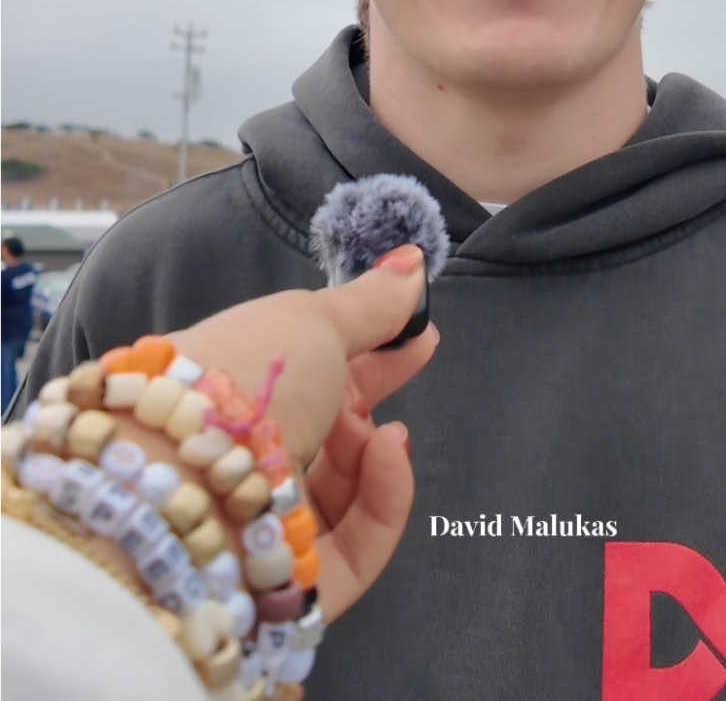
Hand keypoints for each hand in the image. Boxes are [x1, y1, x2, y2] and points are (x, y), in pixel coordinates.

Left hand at [170, 246, 436, 621]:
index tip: (413, 328)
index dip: (360, 348)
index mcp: (235, 393)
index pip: (307, 373)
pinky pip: (354, 548)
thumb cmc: (247, 379)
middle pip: (324, 433)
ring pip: (344, 495)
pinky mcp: (288, 584)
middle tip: (421, 354)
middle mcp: (242, 458)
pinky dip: (383, 501)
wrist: (185, 482)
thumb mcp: (313, 321)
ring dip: (375, 456)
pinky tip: (389, 457)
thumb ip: (369, 303)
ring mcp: (263, 525)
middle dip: (373, 395)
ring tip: (388, 432)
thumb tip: (412, 260)